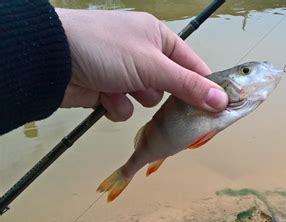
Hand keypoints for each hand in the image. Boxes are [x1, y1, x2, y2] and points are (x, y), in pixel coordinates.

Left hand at [56, 9, 227, 120]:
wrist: (50, 60)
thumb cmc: (104, 49)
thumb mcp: (152, 65)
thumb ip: (188, 86)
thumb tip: (222, 100)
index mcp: (158, 38)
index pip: (192, 65)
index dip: (204, 87)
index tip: (216, 108)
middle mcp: (144, 54)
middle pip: (171, 86)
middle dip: (163, 95)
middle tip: (167, 105)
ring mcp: (124, 73)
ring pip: (148, 100)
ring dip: (136, 99)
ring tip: (120, 87)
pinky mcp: (108, 91)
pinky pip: (125, 108)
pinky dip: (116, 105)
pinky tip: (103, 95)